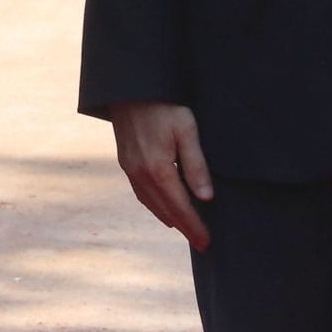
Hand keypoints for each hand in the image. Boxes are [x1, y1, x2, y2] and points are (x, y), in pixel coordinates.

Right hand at [111, 101, 211, 249]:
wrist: (129, 87)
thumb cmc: (163, 105)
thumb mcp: (186, 130)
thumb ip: (196, 165)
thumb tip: (206, 198)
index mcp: (158, 170)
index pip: (181, 208)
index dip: (195, 228)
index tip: (207, 243)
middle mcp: (141, 174)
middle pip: (165, 211)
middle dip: (184, 228)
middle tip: (201, 243)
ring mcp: (130, 169)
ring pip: (150, 204)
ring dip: (169, 219)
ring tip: (185, 228)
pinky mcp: (125, 161)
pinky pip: (140, 193)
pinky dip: (154, 206)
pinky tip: (162, 206)